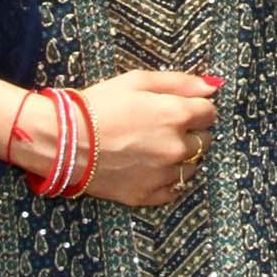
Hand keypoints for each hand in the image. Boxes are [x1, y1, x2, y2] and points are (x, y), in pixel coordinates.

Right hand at [40, 70, 217, 208]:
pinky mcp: (148, 195)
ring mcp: (163, 174)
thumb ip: (179, 82)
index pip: (210, 113)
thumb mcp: (136, 81)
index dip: (197, 109)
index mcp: (177, 115)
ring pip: (191, 167)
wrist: (63, 141)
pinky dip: (168, 180)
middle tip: (163, 128)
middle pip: (204, 141)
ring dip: (181, 157)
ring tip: (153, 148)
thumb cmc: (98, 105)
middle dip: (191, 133)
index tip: (181, 108)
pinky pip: (174, 190)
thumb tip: (213, 85)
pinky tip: (150, 168)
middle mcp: (176, 147)